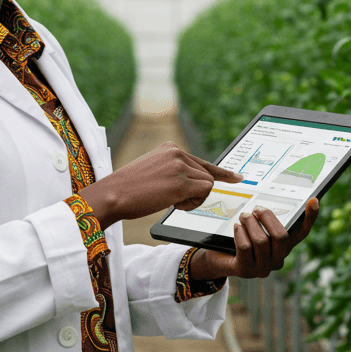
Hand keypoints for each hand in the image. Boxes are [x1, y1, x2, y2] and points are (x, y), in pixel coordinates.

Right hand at [78, 141, 242, 228]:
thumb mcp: (154, 171)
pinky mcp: (181, 182)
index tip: (237, 177)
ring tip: (171, 200)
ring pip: (207, 185)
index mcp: (170, 148)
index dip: (221, 172)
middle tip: (176, 201)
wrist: (114, 195)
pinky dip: (192, 203)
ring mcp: (180, 166)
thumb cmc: (130, 189)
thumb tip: (199, 181)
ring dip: (194, 199)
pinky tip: (173, 203)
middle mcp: (177, 153)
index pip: (202, 161)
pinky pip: (203, 193)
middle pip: (206, 175)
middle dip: (197, 192)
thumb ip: (175, 171)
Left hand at [187, 199, 319, 280]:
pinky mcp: (246, 271)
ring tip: (243, 216)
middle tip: (255, 209)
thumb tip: (269, 202)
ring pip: (261, 241)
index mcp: (284, 247)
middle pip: (281, 236)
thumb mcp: (257, 228)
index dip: (310, 217)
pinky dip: (240, 234)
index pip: (302, 232)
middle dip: (267, 218)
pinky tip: (237, 228)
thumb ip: (266, 220)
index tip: (313, 200)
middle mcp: (278, 260)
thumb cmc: (242, 238)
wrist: (218, 257)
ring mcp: (263, 268)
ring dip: (250, 224)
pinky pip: (245, 247)